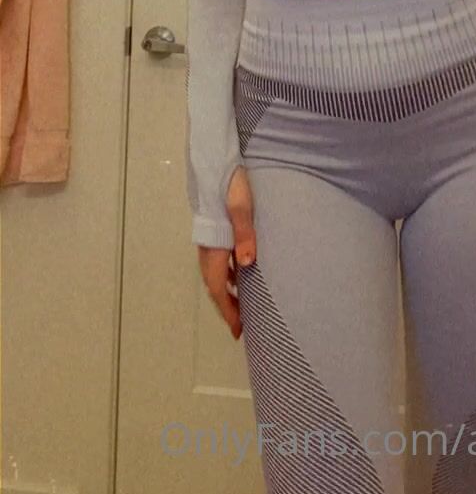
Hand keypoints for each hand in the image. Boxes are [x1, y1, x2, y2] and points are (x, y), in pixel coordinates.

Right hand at [197, 165, 256, 339]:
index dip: (228, 311)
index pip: (218, 288)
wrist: (214, 162)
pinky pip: (220, 261)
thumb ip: (244, 234)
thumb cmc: (230, 184)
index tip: (238, 331)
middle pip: (215, 286)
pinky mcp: (215, 230)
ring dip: (227, 291)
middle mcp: (208, 248)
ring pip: (216, 274)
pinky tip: (241, 271)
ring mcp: (210, 240)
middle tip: (241, 325)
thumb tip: (248, 265)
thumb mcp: (241, 207)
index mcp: (214, 247)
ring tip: (243, 304)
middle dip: (227, 306)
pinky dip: (228, 274)